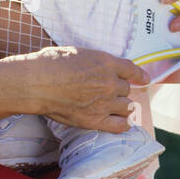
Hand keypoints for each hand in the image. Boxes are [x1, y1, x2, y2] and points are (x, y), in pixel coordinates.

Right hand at [16, 45, 149, 132]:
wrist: (36, 84)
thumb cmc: (50, 64)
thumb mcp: (77, 53)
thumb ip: (94, 61)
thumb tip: (99, 67)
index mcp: (106, 62)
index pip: (131, 70)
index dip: (139, 75)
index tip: (143, 79)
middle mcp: (109, 83)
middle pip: (127, 90)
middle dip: (120, 91)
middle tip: (110, 92)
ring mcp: (104, 102)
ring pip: (127, 107)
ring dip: (122, 106)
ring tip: (114, 107)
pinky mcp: (95, 120)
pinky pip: (120, 125)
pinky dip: (123, 124)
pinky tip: (121, 122)